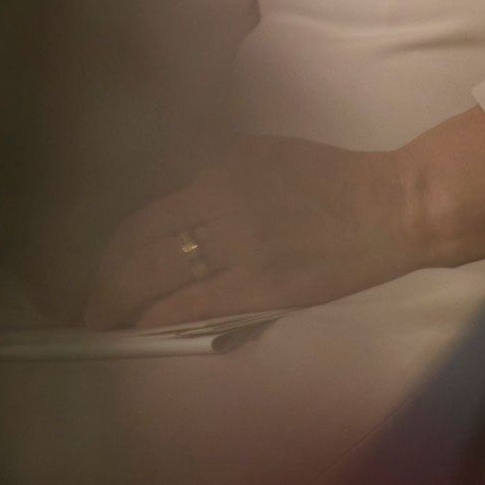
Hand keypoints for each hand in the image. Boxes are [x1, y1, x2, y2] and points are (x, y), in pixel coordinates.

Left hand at [81, 134, 422, 328]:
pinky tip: (140, 327)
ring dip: (117, 301)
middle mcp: (219, 195)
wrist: (392, 206)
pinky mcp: (258, 283)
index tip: (105, 260)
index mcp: (221, 162)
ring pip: (151, 272)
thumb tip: (176, 215)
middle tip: (92, 300)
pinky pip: (187, 303)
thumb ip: (220, 179)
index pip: (148, 204)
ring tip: (104, 320)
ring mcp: (237, 241)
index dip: (115, 240)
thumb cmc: (337, 181)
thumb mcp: (268, 157)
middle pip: (136, 239)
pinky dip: (155, 317)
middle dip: (105, 275)